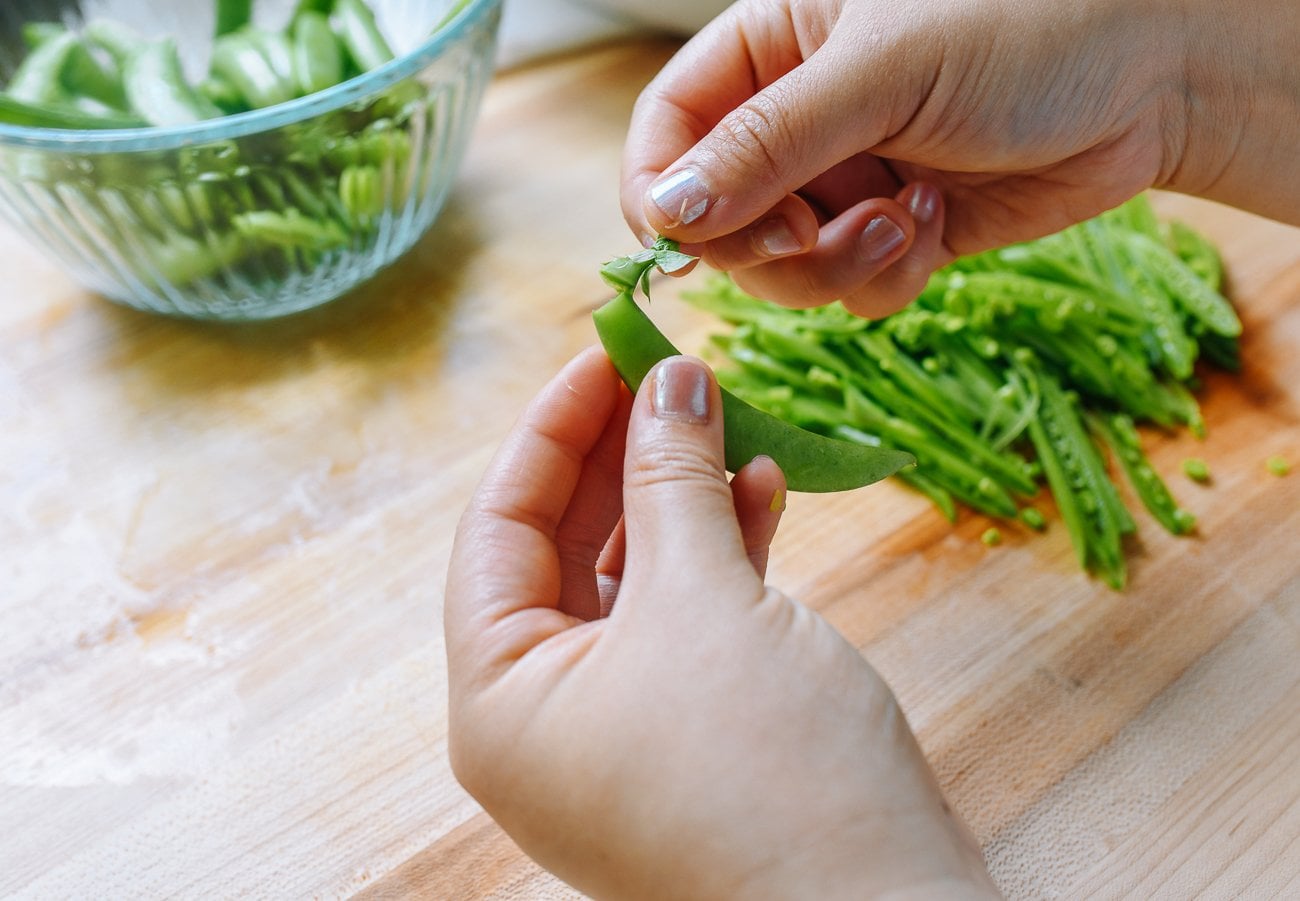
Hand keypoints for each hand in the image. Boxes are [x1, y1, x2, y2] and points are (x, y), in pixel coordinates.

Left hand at [445, 347, 998, 898]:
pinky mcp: (694, 738)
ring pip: (636, 580)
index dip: (554, 430)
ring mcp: (621, 733)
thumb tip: (668, 381)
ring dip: (680, 495)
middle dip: (621, 453)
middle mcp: (546, 720)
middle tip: (670, 373)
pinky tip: (764, 491)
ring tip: (725, 417)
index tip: (607, 352)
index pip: (499, 528)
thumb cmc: (765, 769)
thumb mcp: (703, 599)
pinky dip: (723, 554)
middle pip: (566, 549)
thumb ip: (674, 480)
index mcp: (501, 699)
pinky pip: (690, 623)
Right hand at [622, 0, 1299, 316]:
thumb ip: (768, 143)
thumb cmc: (1029, 24)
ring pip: (782, 270)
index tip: (684, 239)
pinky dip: (888, 277)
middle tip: (817, 232)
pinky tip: (938, 222)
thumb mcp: (883, 71)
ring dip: (838, 264)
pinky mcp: (894, 233)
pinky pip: (850, 292)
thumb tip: (669, 211)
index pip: (668, 129)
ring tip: (906, 219)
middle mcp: (797, 119)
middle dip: (767, 244)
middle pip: (718, 218)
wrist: (1156, 75)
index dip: (662, 192)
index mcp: (771, 48)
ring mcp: (844, 180)